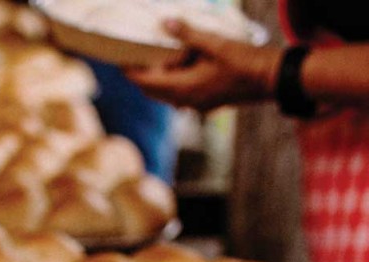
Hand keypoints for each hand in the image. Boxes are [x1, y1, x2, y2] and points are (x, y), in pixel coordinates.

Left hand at [125, 19, 282, 110]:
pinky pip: (182, 94)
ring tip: (154, 59)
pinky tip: (179, 65)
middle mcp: (187, 101)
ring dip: (159, 79)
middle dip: (141, 76)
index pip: (146, 83)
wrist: (275, 80)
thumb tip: (166, 22)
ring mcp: (198, 104)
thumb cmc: (247, 62)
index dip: (131, 72)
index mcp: (184, 89)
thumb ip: (190, 35)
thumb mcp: (217, 44)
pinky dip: (175, 81)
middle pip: (153, 91)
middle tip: (132, 58)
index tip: (120, 60)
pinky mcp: (208, 102)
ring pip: (167, 94)